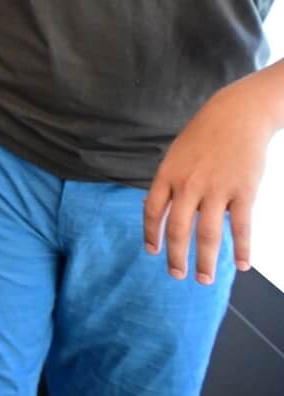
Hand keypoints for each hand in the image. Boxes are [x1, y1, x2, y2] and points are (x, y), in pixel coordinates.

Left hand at [145, 73, 281, 283]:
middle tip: (177, 275)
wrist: (236, 115)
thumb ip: (167, 184)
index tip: (152, 252)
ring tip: (204, 280)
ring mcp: (217, 189)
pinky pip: (241, 227)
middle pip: (178, 229)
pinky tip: (240, 265)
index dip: (151, 235)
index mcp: (167, 175)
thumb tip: (153, 209)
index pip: (153, 212)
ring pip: (208, 235)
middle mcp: (189, 185)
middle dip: (176, 257)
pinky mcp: (244, 192)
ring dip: (206, 261)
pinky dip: (241, 249)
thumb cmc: (203, 136)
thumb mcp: (175, 155)